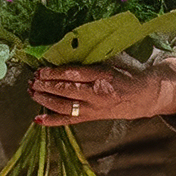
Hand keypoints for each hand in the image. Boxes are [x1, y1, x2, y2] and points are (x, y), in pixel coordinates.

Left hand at [30, 58, 175, 126]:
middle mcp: (97, 93)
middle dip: (46, 86)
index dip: (54, 73)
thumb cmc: (125, 75)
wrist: (144, 96)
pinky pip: (69, 121)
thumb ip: (89, 61)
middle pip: (66, 91)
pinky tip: (38, 119)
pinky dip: (52, 121)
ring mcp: (93, 108)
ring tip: (31, 92)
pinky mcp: (92, 118)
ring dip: (45, 100)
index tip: (40, 70)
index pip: (74, 74)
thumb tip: (62, 54)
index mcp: (102, 75)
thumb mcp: (110, 63)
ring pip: (64, 106)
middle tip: (31, 81)